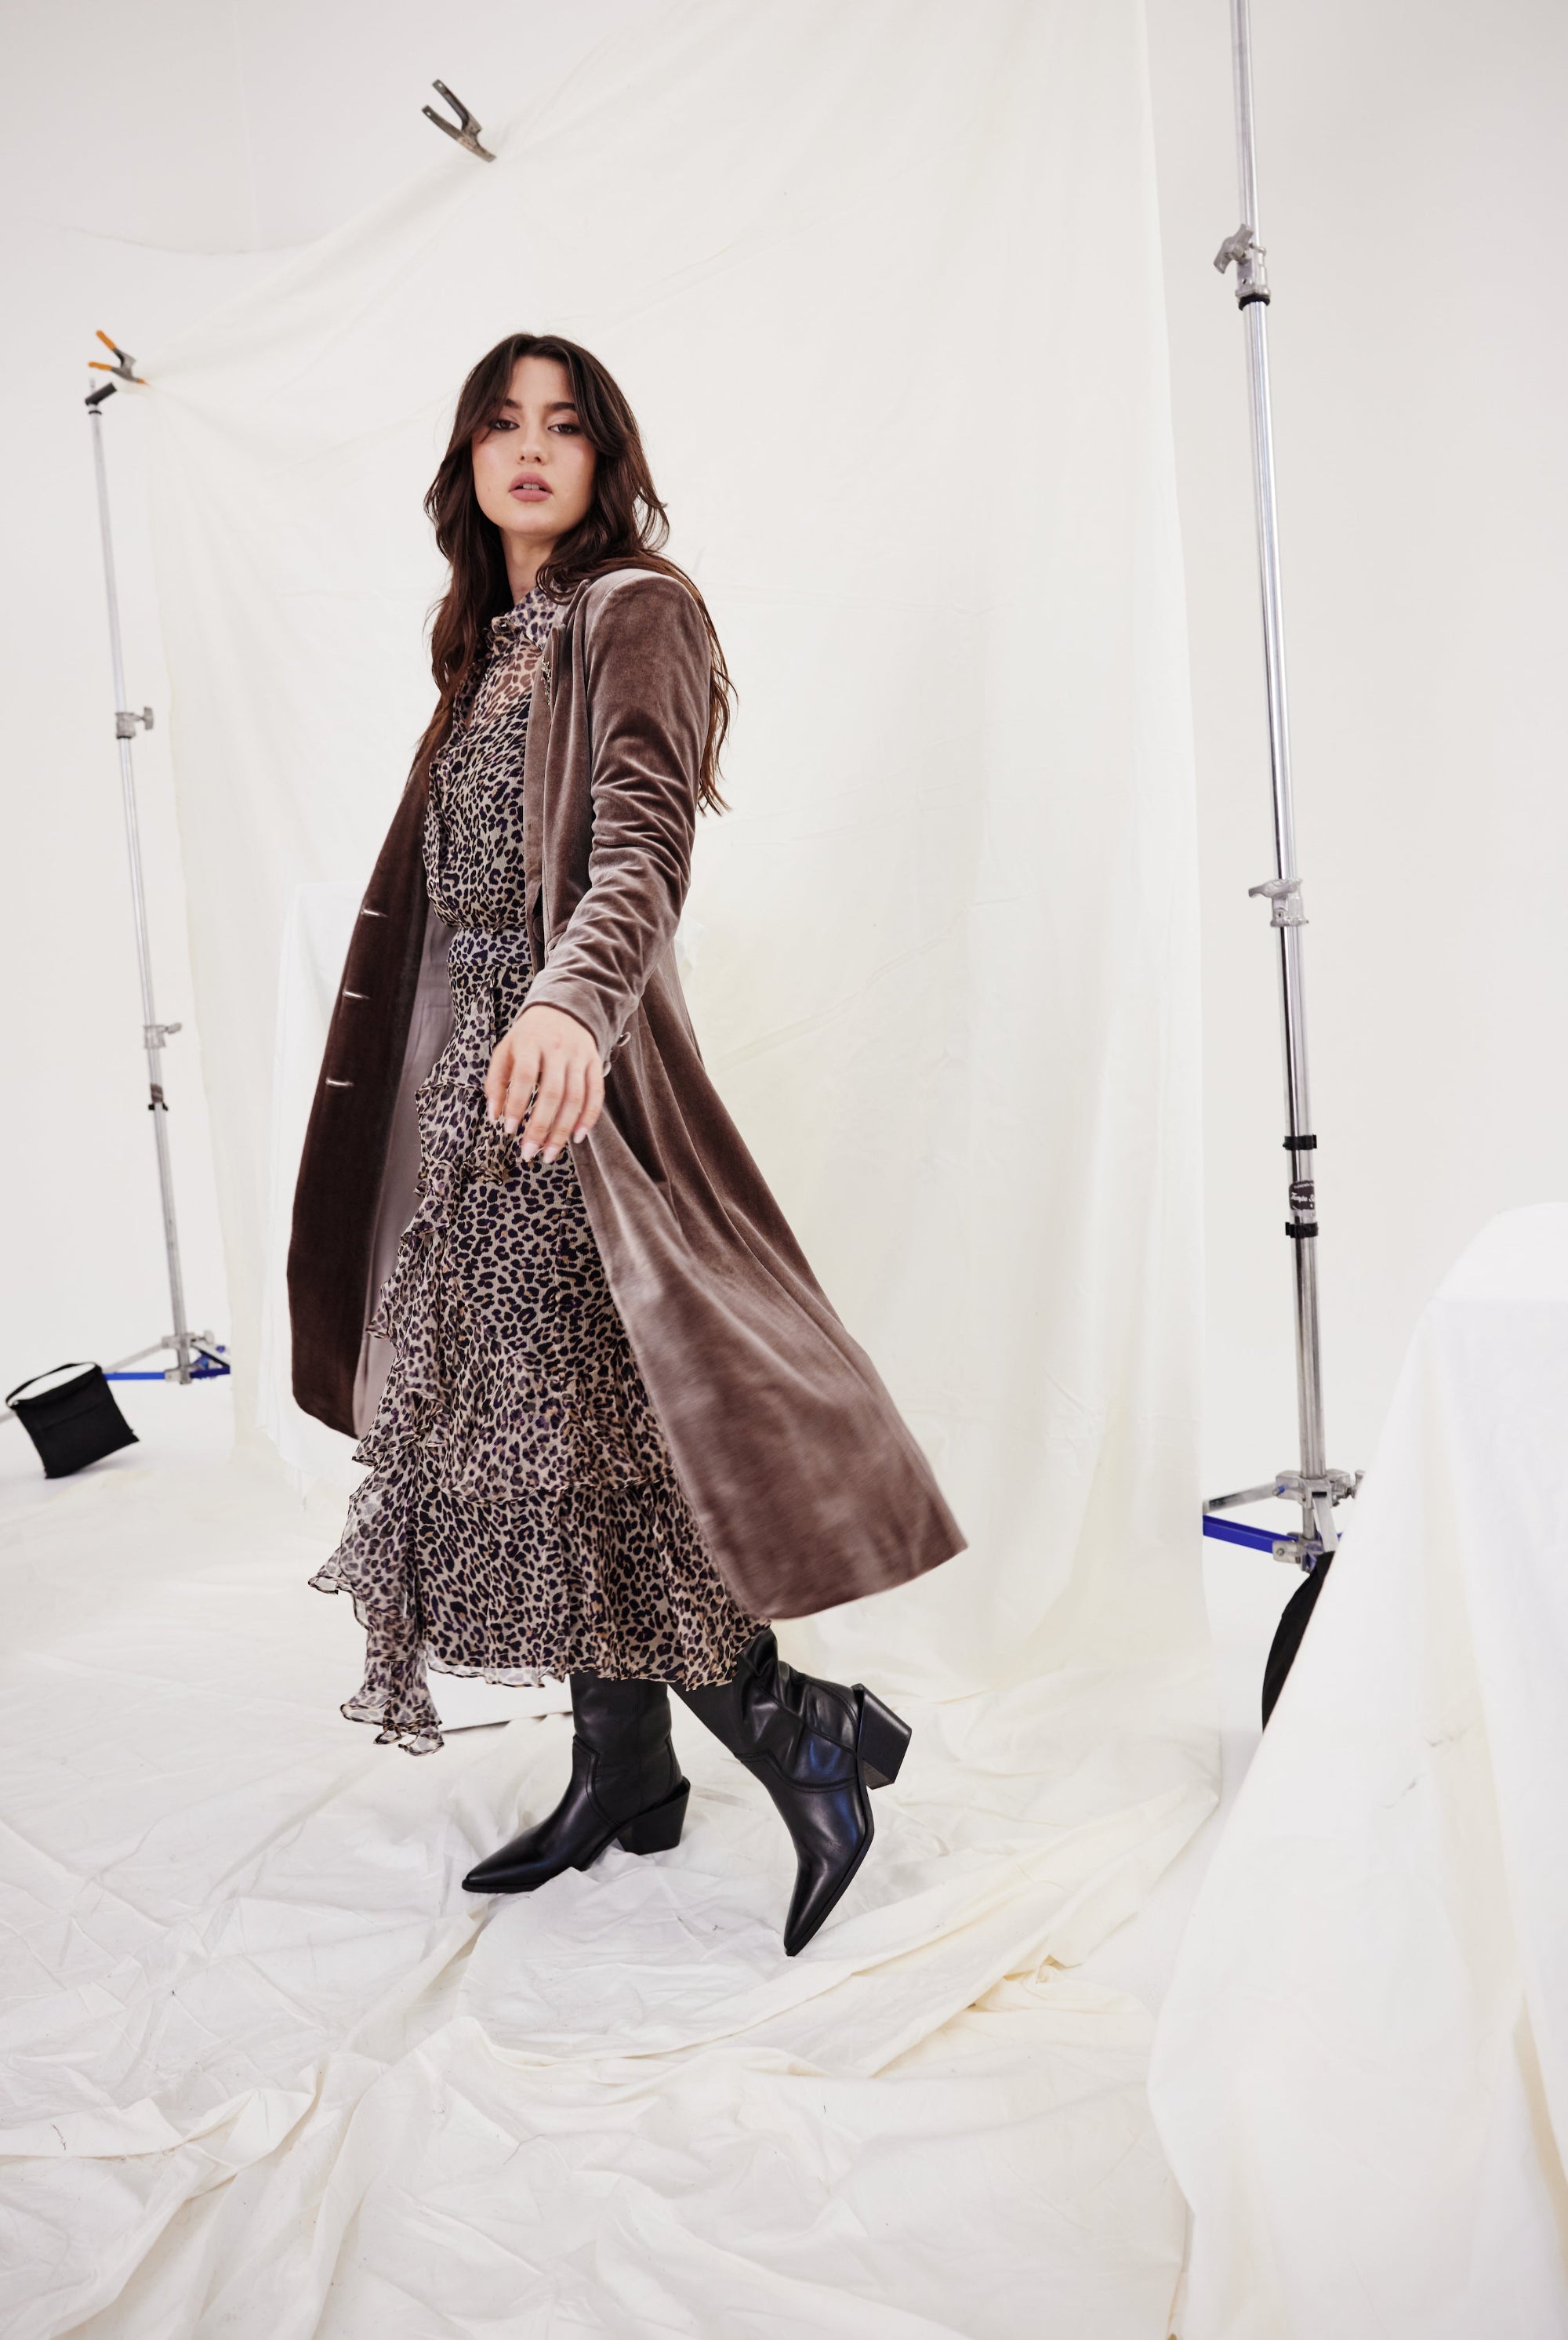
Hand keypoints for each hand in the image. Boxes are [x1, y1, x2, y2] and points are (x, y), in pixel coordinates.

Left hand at [485, 1003, 604, 1161]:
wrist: (562, 1010)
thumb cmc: (527, 1037)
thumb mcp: (505, 1051)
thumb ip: (496, 1082)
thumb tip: (494, 1117)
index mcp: (529, 1042)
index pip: (524, 1076)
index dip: (516, 1104)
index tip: (508, 1130)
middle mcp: (557, 1048)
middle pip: (552, 1093)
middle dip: (540, 1127)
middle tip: (529, 1153)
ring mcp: (579, 1055)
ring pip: (575, 1098)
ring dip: (562, 1130)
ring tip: (549, 1153)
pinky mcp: (595, 1062)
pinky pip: (595, 1094)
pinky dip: (588, 1118)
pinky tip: (577, 1138)